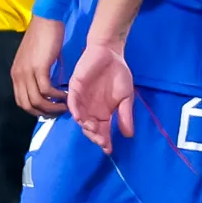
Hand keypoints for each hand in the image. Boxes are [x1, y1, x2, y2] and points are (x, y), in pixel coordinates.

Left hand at [11, 16, 68, 115]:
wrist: (46, 20)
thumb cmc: (43, 37)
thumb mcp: (35, 60)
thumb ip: (37, 75)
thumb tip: (48, 91)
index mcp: (16, 74)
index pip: (21, 101)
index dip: (35, 110)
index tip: (49, 111)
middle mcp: (19, 75)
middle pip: (27, 105)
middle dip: (44, 113)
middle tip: (59, 112)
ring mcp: (27, 72)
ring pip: (38, 100)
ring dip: (52, 107)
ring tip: (65, 105)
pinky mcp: (39, 67)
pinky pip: (47, 90)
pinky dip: (57, 96)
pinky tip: (66, 95)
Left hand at [66, 39, 135, 153]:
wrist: (110, 53)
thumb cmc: (118, 74)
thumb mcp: (126, 97)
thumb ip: (125, 114)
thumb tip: (128, 135)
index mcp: (103, 114)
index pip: (102, 131)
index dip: (104, 141)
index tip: (108, 149)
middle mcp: (91, 110)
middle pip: (90, 128)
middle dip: (95, 136)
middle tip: (101, 140)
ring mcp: (82, 100)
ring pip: (81, 118)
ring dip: (85, 126)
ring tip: (93, 130)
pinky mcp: (74, 89)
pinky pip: (73, 102)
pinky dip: (75, 110)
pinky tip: (80, 117)